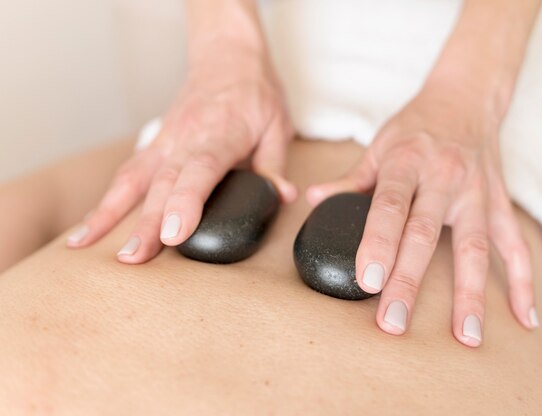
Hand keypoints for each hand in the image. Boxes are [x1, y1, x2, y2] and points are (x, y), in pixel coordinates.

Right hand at [67, 41, 296, 262]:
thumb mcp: (277, 125)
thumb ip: (274, 165)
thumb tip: (283, 197)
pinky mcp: (155, 143)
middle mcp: (185, 140)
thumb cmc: (254, 92)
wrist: (227, 56)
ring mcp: (165, 141)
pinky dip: (107, 197)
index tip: (173, 234)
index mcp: (220, 136)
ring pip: (132, 178)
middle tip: (131, 258)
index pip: (199, 173)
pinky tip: (93, 222)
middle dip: (144, 223)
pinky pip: (127, 172)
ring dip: (108, 212)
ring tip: (83, 243)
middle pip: (160, 184)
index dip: (184, 204)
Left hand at [307, 85, 537, 346]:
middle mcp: (445, 178)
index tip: (368, 279)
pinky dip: (523, 283)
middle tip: (394, 322)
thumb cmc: (416, 126)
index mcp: (408, 162)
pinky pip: (515, 246)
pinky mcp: (500, 203)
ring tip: (465, 336)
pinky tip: (524, 319)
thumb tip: (313, 201)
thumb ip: (350, 179)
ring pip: (475, 248)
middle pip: (425, 235)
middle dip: (409, 281)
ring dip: (470, 294)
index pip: (390, 206)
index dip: (378, 242)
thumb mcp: (380, 145)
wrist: (466, 99)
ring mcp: (478, 193)